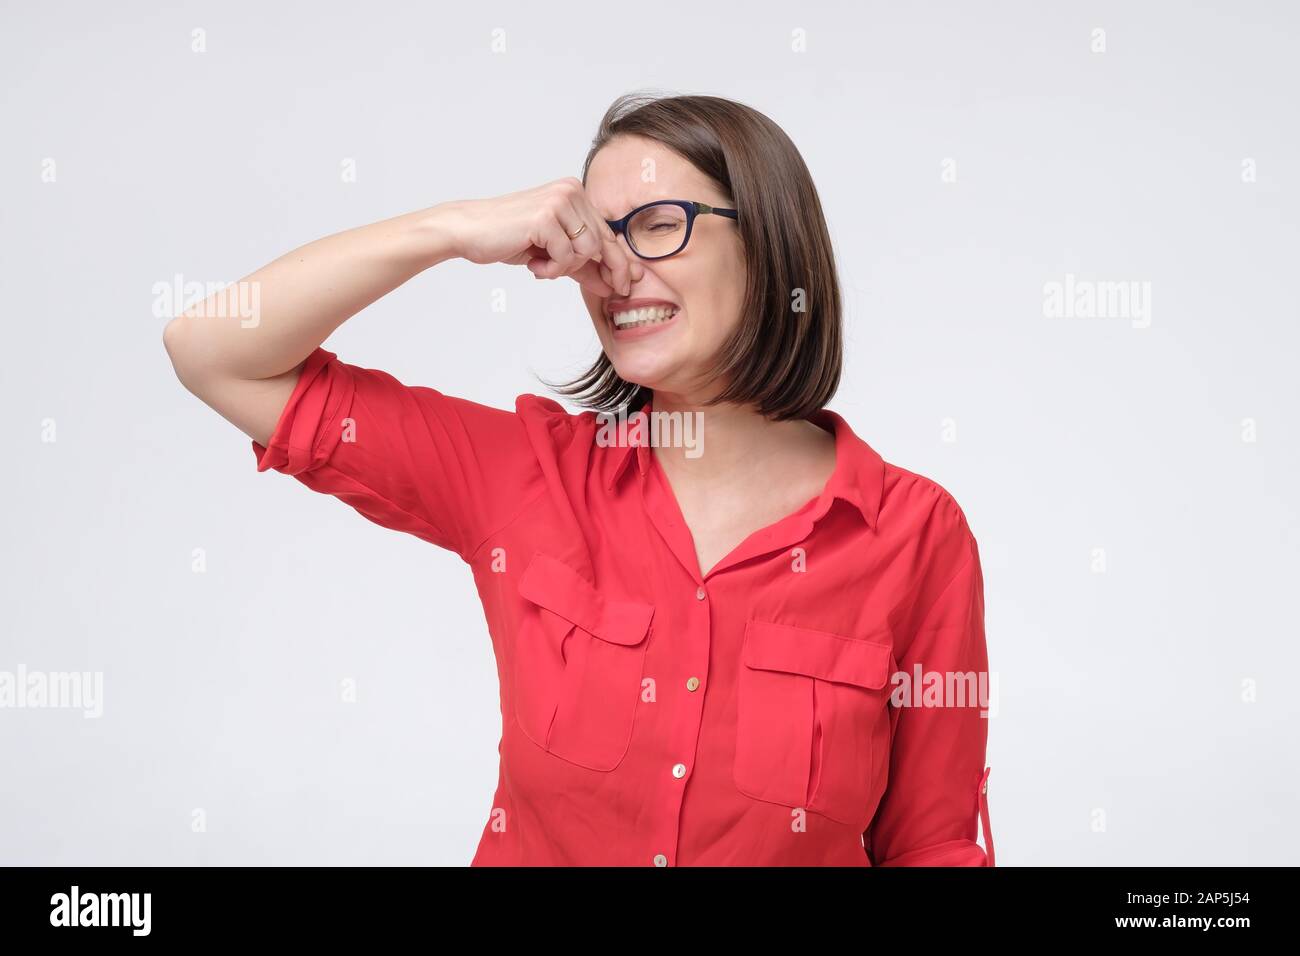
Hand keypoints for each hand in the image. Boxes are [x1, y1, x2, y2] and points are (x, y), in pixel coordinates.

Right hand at [439, 178, 642, 296]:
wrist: (469, 230)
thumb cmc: (507, 238)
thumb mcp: (551, 251)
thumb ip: (582, 264)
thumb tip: (612, 284)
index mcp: (574, 193)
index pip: (607, 232)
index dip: (619, 262)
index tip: (626, 284)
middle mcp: (570, 191)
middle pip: (603, 242)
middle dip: (598, 270)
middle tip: (593, 286)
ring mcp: (559, 201)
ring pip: (588, 250)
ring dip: (566, 268)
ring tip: (542, 267)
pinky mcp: (546, 217)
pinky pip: (567, 256)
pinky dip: (552, 269)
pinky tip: (533, 265)